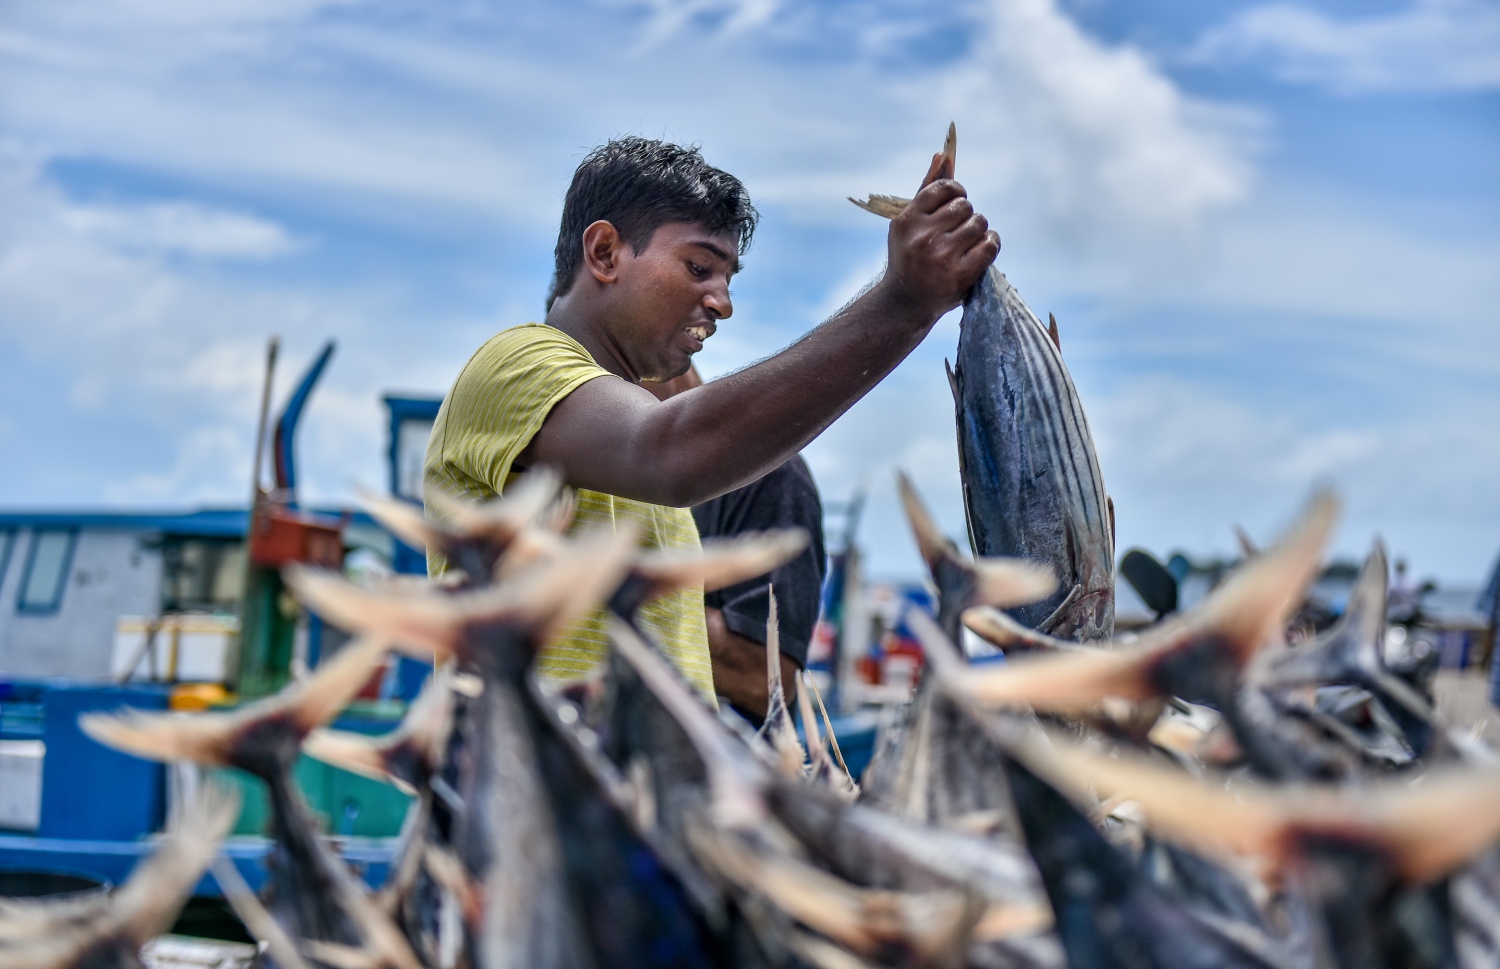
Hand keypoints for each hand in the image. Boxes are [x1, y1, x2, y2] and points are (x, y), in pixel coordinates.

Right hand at [881, 151, 999, 321]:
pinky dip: (991, 243)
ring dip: (979, 230)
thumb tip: (943, 154)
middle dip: (966, 215)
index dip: (956, 192)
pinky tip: (981, 249)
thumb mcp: (911, 222)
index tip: (955, 205)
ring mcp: (942, 257)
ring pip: (979, 223)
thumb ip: (927, 188)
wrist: (906, 302)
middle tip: (957, 230)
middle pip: (965, 206)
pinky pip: (990, 244)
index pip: (945, 188)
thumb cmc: (909, 256)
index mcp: (908, 220)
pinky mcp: (960, 275)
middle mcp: (923, 237)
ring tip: (967, 242)